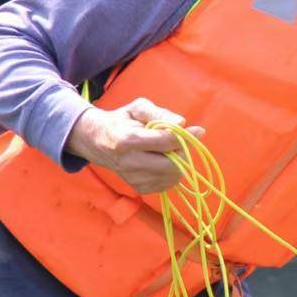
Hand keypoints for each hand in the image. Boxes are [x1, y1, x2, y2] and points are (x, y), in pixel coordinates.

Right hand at [66, 97, 204, 193]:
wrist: (98, 142)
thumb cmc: (122, 121)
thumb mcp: (137, 108)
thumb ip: (159, 113)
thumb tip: (182, 122)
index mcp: (127, 140)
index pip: (164, 142)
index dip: (184, 137)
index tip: (198, 130)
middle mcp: (129, 163)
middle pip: (171, 163)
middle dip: (181, 151)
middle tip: (179, 141)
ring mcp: (134, 179)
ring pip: (172, 175)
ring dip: (178, 162)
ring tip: (167, 150)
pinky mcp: (139, 188)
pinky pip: (167, 183)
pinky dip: (171, 172)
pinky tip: (162, 161)